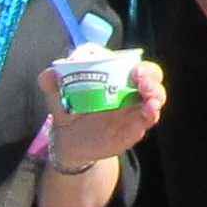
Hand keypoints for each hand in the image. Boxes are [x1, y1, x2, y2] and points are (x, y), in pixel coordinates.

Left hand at [36, 56, 169, 169]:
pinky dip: (151, 115)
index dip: (139, 65)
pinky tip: (149, 113)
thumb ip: (51, 82)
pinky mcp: (134, 129)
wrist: (69, 141)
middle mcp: (129, 91)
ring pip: (155, 98)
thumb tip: (50, 74)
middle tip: (142, 81)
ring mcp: (133, 110)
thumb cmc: (69, 110)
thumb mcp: (57, 95)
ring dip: (156, 96)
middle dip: (151, 77)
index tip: (134, 70)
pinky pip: (147, 120)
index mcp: (115, 77)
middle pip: (151, 78)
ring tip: (150, 102)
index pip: (134, 65)